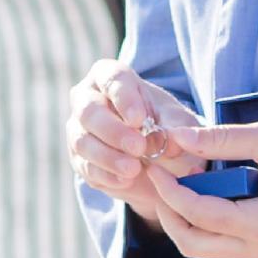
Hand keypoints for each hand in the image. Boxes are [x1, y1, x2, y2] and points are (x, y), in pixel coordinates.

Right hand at [65, 58, 214, 210]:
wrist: (159, 158)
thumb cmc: (166, 124)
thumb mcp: (179, 122)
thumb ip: (176, 128)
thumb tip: (170, 142)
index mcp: (110, 77)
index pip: (111, 79)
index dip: (123, 98)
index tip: (139, 119)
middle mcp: (87, 99)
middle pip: (88, 111)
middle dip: (113, 131)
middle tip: (138, 147)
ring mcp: (78, 129)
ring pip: (83, 141)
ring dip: (109, 157)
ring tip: (134, 169)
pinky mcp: (79, 158)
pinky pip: (85, 167)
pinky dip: (106, 175)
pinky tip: (125, 181)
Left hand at [142, 119, 257, 257]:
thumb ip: (222, 139)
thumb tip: (178, 136)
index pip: (200, 214)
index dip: (170, 190)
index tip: (154, 165)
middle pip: (195, 244)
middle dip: (170, 213)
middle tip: (160, 179)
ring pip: (210, 248)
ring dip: (188, 218)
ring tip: (179, 181)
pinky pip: (229, 242)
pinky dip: (210, 219)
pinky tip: (207, 189)